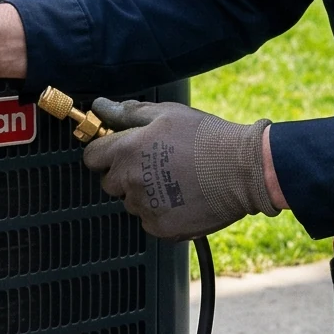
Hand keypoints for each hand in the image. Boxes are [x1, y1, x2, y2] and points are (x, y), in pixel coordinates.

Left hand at [81, 99, 280, 240]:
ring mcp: (145, 208)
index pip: (91, 157)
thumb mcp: (167, 114)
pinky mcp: (161, 228)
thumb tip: (101, 106)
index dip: (104, 152)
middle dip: (125, 174)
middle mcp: (130, 182)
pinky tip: (182, 197)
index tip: (120, 151)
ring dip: (144, 194)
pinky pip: (149, 220)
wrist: (242, 170)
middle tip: (155, 164)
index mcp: (126, 151)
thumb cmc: (206, 137)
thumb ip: (128, 112)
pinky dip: (161, 212)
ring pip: (131, 202)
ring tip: (175, 179)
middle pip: (109, 183)